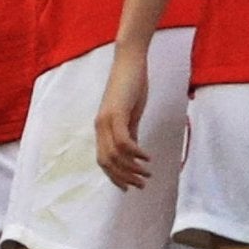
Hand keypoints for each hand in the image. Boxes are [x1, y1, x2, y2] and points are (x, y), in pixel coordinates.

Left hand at [95, 48, 152, 188]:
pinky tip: (147, 157)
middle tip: (142, 185)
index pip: (103, 160)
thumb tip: (134, 150)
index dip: (114, 177)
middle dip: (124, 178)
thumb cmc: (131, 84)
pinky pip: (123, 141)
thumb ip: (130, 131)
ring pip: (115, 155)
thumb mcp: (131, 113)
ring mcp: (107, 120)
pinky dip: (135, 153)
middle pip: (107, 162)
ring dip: (132, 168)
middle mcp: (100, 126)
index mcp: (102, 128)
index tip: (129, 187)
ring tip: (147, 173)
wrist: (129, 61)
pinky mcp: (116, 113)